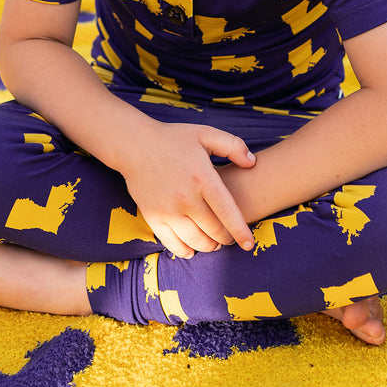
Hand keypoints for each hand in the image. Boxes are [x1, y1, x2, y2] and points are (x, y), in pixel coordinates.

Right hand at [116, 120, 256, 258]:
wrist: (134, 145)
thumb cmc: (172, 138)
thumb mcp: (205, 134)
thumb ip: (233, 146)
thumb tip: (253, 162)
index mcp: (202, 178)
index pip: (228, 212)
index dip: (241, 231)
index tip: (249, 244)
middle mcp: (186, 198)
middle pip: (214, 231)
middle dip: (226, 239)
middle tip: (230, 238)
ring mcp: (168, 210)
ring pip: (196, 241)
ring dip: (209, 246)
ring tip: (214, 242)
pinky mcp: (153, 217)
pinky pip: (173, 244)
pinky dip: (186, 251)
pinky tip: (192, 249)